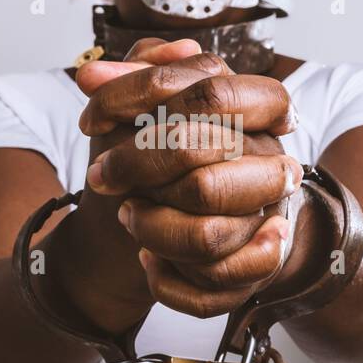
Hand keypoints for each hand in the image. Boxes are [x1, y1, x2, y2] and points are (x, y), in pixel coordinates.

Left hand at [75, 38, 303, 317]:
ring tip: (128, 214)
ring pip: (209, 237)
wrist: (182, 210)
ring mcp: (267, 221)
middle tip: (102, 176)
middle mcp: (271, 166)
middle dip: (136, 173)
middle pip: (204, 172)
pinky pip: (212, 288)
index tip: (91, 121)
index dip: (142, 101)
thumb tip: (92, 74)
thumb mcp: (150, 102)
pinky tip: (147, 259)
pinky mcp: (253, 271)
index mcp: (256, 112)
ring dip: (151, 229)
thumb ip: (128, 74)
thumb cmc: (166, 148)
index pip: (214, 93)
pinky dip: (166, 279)